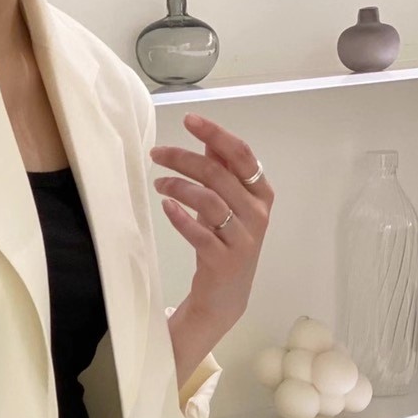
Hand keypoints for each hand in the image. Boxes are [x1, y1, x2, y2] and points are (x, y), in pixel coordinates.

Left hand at [150, 112, 274, 335]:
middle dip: (184, 159)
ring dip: (179, 186)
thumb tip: (209, 139)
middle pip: (219, 174)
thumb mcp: (227, 204)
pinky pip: (200, 233)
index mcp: (261, 194)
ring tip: (158, 183)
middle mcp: (257, 213)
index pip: (241, 155)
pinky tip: (166, 206)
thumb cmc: (224, 243)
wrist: (225, 296)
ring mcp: (243, 238)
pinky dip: (181, 217)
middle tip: (157, 153)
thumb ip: (223, 173)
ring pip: (209, 201)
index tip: (189, 120)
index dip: (216, 134)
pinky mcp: (224, 260)